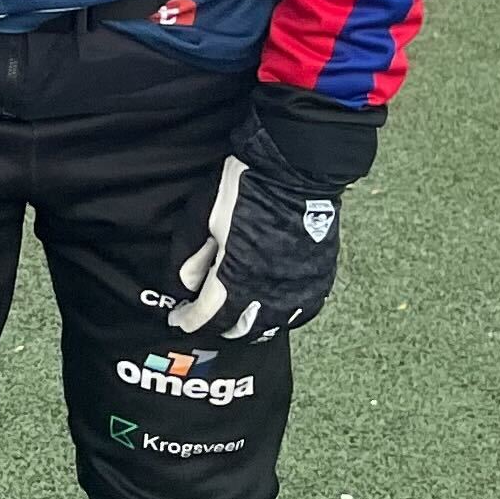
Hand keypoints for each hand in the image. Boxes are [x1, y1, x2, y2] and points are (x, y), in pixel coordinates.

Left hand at [167, 133, 341, 341]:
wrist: (295, 171)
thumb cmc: (245, 189)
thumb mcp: (203, 216)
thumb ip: (192, 254)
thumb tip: (187, 283)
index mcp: (237, 274)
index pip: (209, 312)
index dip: (190, 319)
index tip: (178, 320)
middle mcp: (270, 289)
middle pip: (242, 326)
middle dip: (220, 327)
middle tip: (205, 319)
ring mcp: (299, 286)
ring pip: (273, 324)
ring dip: (252, 326)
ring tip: (237, 319)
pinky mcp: (320, 277)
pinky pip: (302, 312)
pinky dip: (283, 317)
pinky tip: (273, 310)